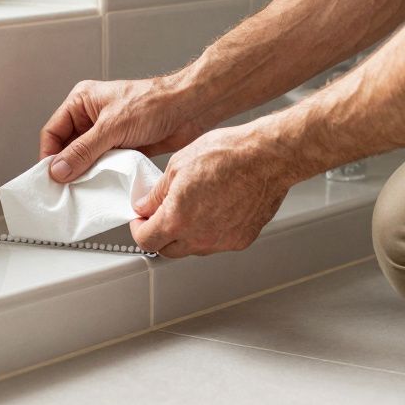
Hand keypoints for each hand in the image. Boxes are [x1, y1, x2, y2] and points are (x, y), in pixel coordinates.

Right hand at [40, 75, 208, 182]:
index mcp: (82, 102)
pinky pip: (102, 165)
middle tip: (64, 189)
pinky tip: (101, 186)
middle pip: (67, 147)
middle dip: (66, 167)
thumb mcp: (113, 127)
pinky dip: (100, 176)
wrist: (189, 110)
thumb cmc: (155, 103)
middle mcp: (91, 117)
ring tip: (83, 189)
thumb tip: (59, 168)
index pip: (53, 132)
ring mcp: (107, 133)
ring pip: (85, 158)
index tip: (51, 178)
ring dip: (85, 173)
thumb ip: (84, 150)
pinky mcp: (121, 146)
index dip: (50, 155)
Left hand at [129, 123, 289, 257]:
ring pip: (193, 248)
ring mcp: (222, 242)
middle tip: (161, 214)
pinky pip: (217, 243)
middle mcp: (199, 238)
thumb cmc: (228, 154)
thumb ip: (157, 193)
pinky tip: (214, 210)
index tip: (141, 220)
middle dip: (159, 235)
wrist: (266, 157)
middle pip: (167, 250)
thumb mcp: (178, 165)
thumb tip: (146, 205)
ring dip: (185, 235)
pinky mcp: (241, 240)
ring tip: (191, 207)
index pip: (146, 240)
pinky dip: (210, 232)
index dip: (138, 229)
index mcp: (177, 219)